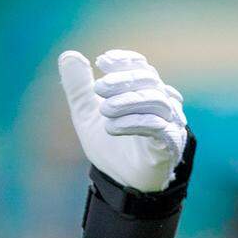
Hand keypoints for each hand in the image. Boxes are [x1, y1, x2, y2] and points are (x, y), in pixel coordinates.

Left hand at [58, 49, 186, 192]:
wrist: (120, 182)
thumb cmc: (110, 145)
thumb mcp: (86, 115)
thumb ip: (78, 88)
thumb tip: (67, 55)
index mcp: (143, 92)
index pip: (141, 67)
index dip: (124, 61)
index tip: (102, 61)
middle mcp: (161, 103)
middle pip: (150, 80)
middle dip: (123, 80)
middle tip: (98, 87)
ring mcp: (169, 123)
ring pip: (156, 101)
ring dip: (128, 102)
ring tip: (104, 110)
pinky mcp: (170, 145)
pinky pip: (159, 128)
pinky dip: (136, 123)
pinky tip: (112, 127)